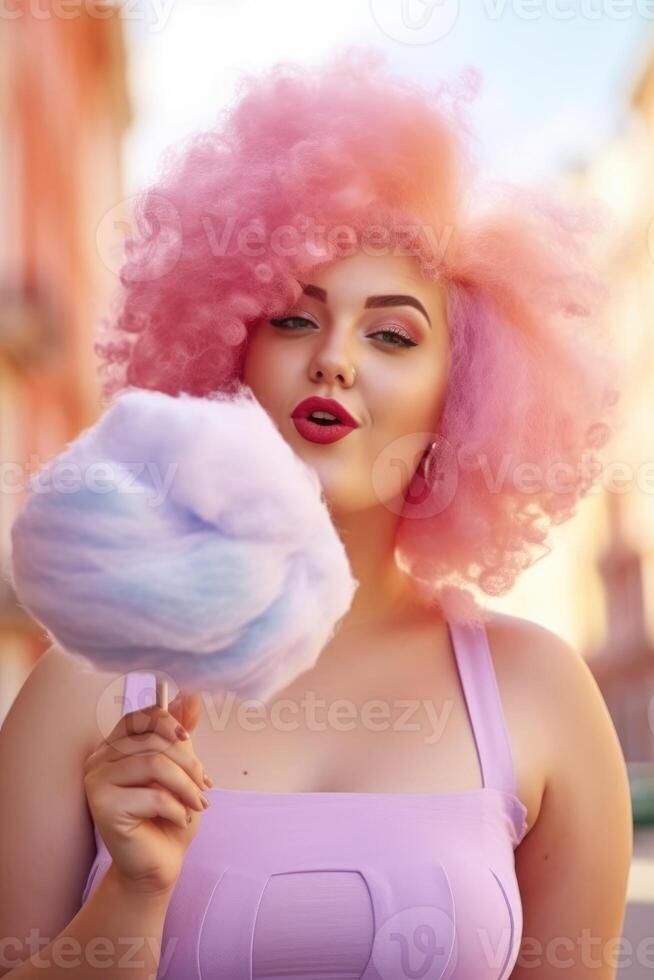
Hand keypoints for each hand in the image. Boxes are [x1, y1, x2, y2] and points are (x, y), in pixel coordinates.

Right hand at [83, 690, 209, 896]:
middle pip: (152, 740)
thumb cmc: (170, 813)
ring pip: (154, 764)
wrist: (159, 862)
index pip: (139, 716)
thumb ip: (181, 731)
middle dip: (188, 763)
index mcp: (114, 745)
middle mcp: (99, 759)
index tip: (188, 740)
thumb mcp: (181, 767)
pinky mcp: (101, 807)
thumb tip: (192, 695)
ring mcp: (96, 781)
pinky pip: (151, 794)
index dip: (168, 721)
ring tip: (198, 804)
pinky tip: (179, 818)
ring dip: (186, 786)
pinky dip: (176, 807)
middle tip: (204, 786)